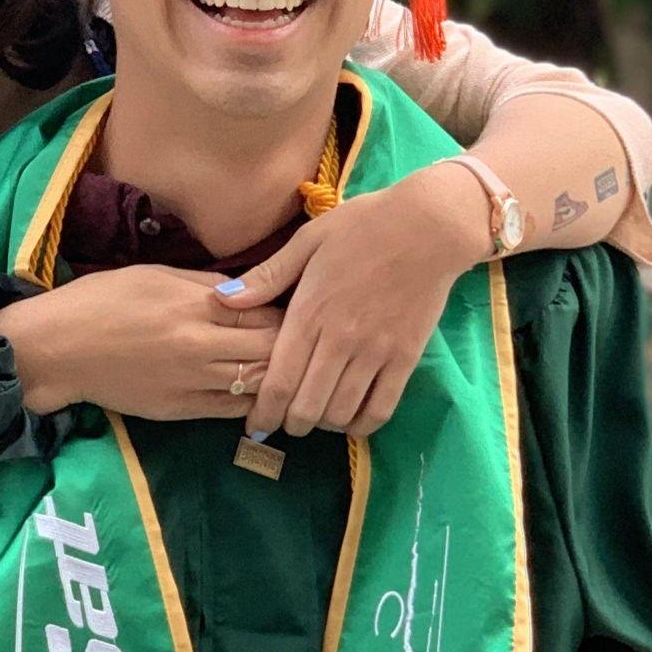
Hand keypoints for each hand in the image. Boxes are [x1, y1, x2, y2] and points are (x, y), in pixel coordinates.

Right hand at [0, 266, 282, 421]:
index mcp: (194, 305)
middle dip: (291, 344)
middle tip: (300, 341)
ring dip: (275, 376)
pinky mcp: (179, 410)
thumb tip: (249, 290)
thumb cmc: (101, 300)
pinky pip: (230, 410)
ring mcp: (190, 382)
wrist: (57, 348)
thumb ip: (207, 285)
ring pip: (256, 384)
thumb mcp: (155, 274)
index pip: (265, 312)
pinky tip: (260, 394)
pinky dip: (251, 402)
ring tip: (288, 370)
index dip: (286, 311)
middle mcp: (199, 346)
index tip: (295, 309)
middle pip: (269, 350)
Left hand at [236, 163, 486, 440]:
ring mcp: (375, 352)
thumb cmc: (363, 226)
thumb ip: (267, 276)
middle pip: (307, 406)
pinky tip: (351, 420)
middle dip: (290, 424)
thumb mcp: (308, 241)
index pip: (278, 380)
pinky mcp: (406, 358)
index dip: (263, 412)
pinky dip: (362, 424)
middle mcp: (339, 340)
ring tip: (316, 418)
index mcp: (309, 313)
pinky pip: (382, 408)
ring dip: (323, 425)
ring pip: (341, 412)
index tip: (255, 426)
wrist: (430, 225)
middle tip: (285, 423)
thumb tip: (222, 300)